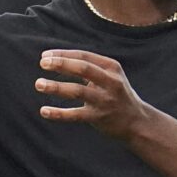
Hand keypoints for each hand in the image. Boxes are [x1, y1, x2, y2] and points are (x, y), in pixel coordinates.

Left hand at [35, 49, 149, 139]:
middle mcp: (110, 82)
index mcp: (111, 67)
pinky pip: (75, 115)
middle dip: (61, 64)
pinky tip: (44, 111)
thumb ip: (89, 68)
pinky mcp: (98, 118)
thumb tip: (57, 59)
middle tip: (42, 63)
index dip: (63, 54)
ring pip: (77, 91)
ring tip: (39, 84)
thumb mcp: (110, 76)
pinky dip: (58, 113)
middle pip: (82, 68)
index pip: (84, 56)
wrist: (137, 122)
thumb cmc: (117, 95)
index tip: (45, 56)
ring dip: (56, 87)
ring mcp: (104, 100)